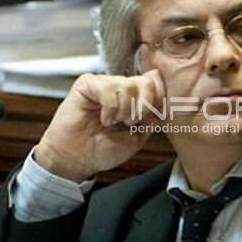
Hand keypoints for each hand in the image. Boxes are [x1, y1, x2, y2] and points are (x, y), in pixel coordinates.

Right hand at [34, 69, 165, 181]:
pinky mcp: (87, 84)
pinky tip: (103, 118)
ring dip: (124, 110)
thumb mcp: (139, 135)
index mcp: (135, 97)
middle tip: (130, 123)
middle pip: (147, 81)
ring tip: (112, 123)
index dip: (158, 99)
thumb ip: (153, 115)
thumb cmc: (104, 149)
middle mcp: (120, 87)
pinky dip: (110, 109)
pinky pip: (109, 88)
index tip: (149, 119)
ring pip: (129, 85)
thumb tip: (163, 98)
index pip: (156, 82)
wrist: (78, 160)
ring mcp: (104, 83)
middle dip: (143, 106)